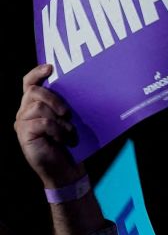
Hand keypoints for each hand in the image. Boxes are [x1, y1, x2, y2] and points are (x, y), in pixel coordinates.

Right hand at [14, 65, 84, 189]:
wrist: (65, 167)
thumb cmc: (68, 141)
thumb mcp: (68, 119)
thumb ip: (65, 104)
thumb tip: (79, 86)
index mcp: (34, 104)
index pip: (29, 83)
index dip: (37, 73)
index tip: (51, 67)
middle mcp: (24, 111)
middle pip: (35, 92)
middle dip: (54, 98)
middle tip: (68, 113)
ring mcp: (22, 122)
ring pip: (40, 107)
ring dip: (60, 120)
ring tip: (68, 132)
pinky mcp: (23, 134)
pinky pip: (43, 123)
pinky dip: (58, 130)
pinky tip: (64, 139)